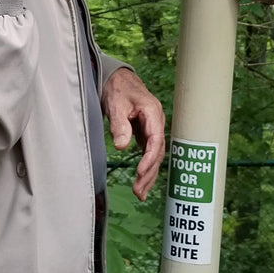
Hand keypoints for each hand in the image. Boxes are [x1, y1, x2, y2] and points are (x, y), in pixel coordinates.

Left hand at [102, 67, 165, 200]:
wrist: (117, 79)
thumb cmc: (117, 88)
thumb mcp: (115, 104)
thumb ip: (119, 125)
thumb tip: (122, 147)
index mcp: (153, 112)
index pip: (156, 140)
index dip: (149, 158)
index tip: (140, 173)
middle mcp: (156, 122)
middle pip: (158, 152)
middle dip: (149, 172)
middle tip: (138, 190)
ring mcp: (152, 128)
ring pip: (155, 155)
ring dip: (149, 174)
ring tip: (139, 193)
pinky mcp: (146, 133)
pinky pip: (149, 153)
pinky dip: (146, 167)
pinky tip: (141, 181)